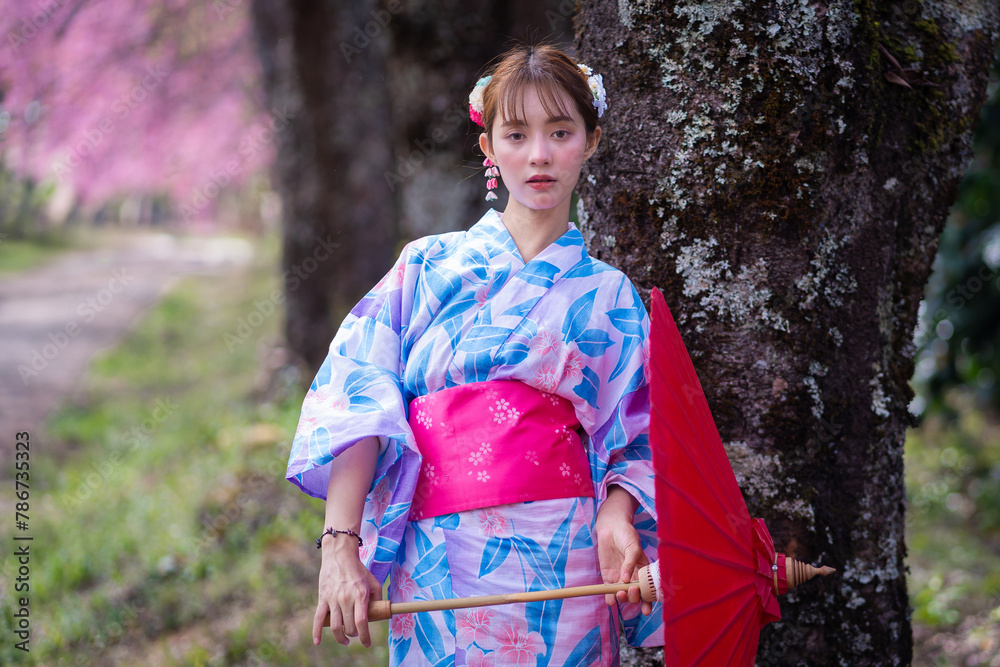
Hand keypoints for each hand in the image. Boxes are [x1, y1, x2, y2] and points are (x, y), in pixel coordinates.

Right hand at [312, 538, 381, 646]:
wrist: (339, 556)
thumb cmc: (358, 570)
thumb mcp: (373, 582)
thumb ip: (378, 598)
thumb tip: (379, 613)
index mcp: (360, 595)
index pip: (362, 622)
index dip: (365, 636)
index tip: (367, 643)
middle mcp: (346, 599)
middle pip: (349, 626)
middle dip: (354, 634)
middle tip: (356, 633)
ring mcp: (333, 599)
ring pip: (335, 626)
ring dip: (340, 637)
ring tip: (345, 639)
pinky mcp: (323, 598)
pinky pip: (318, 618)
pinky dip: (316, 632)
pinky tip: (317, 642)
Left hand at [594, 486, 651, 615]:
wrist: (611, 528)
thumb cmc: (626, 536)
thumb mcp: (632, 548)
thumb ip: (630, 563)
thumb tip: (626, 579)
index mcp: (644, 572)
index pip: (648, 590)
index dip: (648, 601)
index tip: (646, 609)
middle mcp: (633, 578)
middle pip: (635, 595)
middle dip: (634, 597)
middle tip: (631, 590)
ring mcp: (620, 579)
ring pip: (623, 595)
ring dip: (623, 599)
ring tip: (620, 594)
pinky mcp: (608, 577)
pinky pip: (609, 591)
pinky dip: (609, 598)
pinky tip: (610, 601)